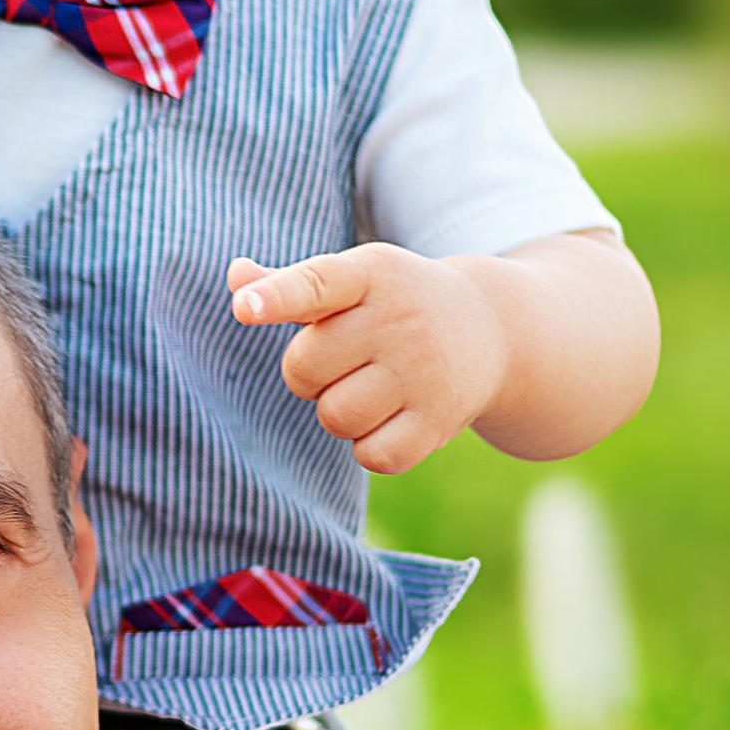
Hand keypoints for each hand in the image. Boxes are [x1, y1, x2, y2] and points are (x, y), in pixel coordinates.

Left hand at [230, 245, 507, 472]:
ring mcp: (424, 370)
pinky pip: (372, 455)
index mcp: (370, 274)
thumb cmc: (395, 304)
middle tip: (345, 362)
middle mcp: (399, 318)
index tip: (245, 308)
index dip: (277, 297)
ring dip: (338, 412)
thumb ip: (292, 284)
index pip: (317, 283)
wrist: (491, 327)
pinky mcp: (440, 419)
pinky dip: (370, 446)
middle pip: (304, 368)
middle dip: (308, 375)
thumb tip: (237, 278)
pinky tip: (391, 419)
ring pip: (334, 416)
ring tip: (370, 389)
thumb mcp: (355, 280)